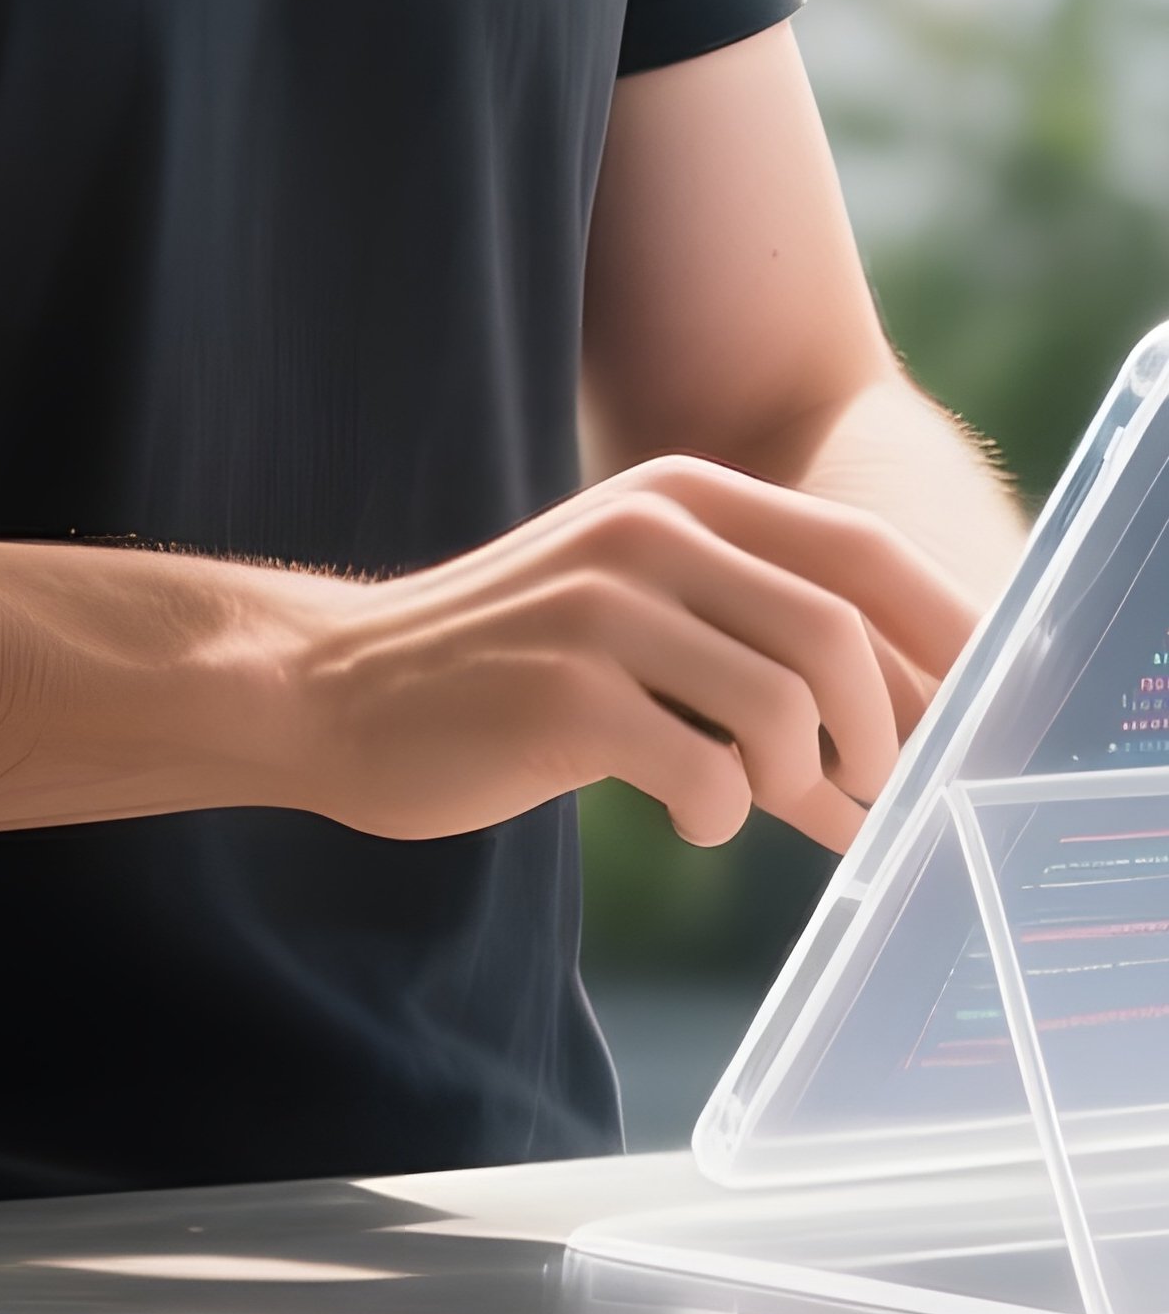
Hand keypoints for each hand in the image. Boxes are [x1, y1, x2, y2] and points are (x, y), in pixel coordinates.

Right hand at [285, 453, 981, 850]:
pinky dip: (718, 816)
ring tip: (758, 801)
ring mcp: (601, 607)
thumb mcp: (633, 625)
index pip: (858, 553)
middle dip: (882, 731)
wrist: (337, 684)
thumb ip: (754, 665)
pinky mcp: (563, 693)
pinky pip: (704, 774)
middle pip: (837, 631)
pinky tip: (687, 813)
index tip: (975, 711)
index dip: (941, 635)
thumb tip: (889, 763)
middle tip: (871, 792)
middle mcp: (648, 530)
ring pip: (784, 708)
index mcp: (677, 497)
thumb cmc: (501, 664)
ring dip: (799, 783)